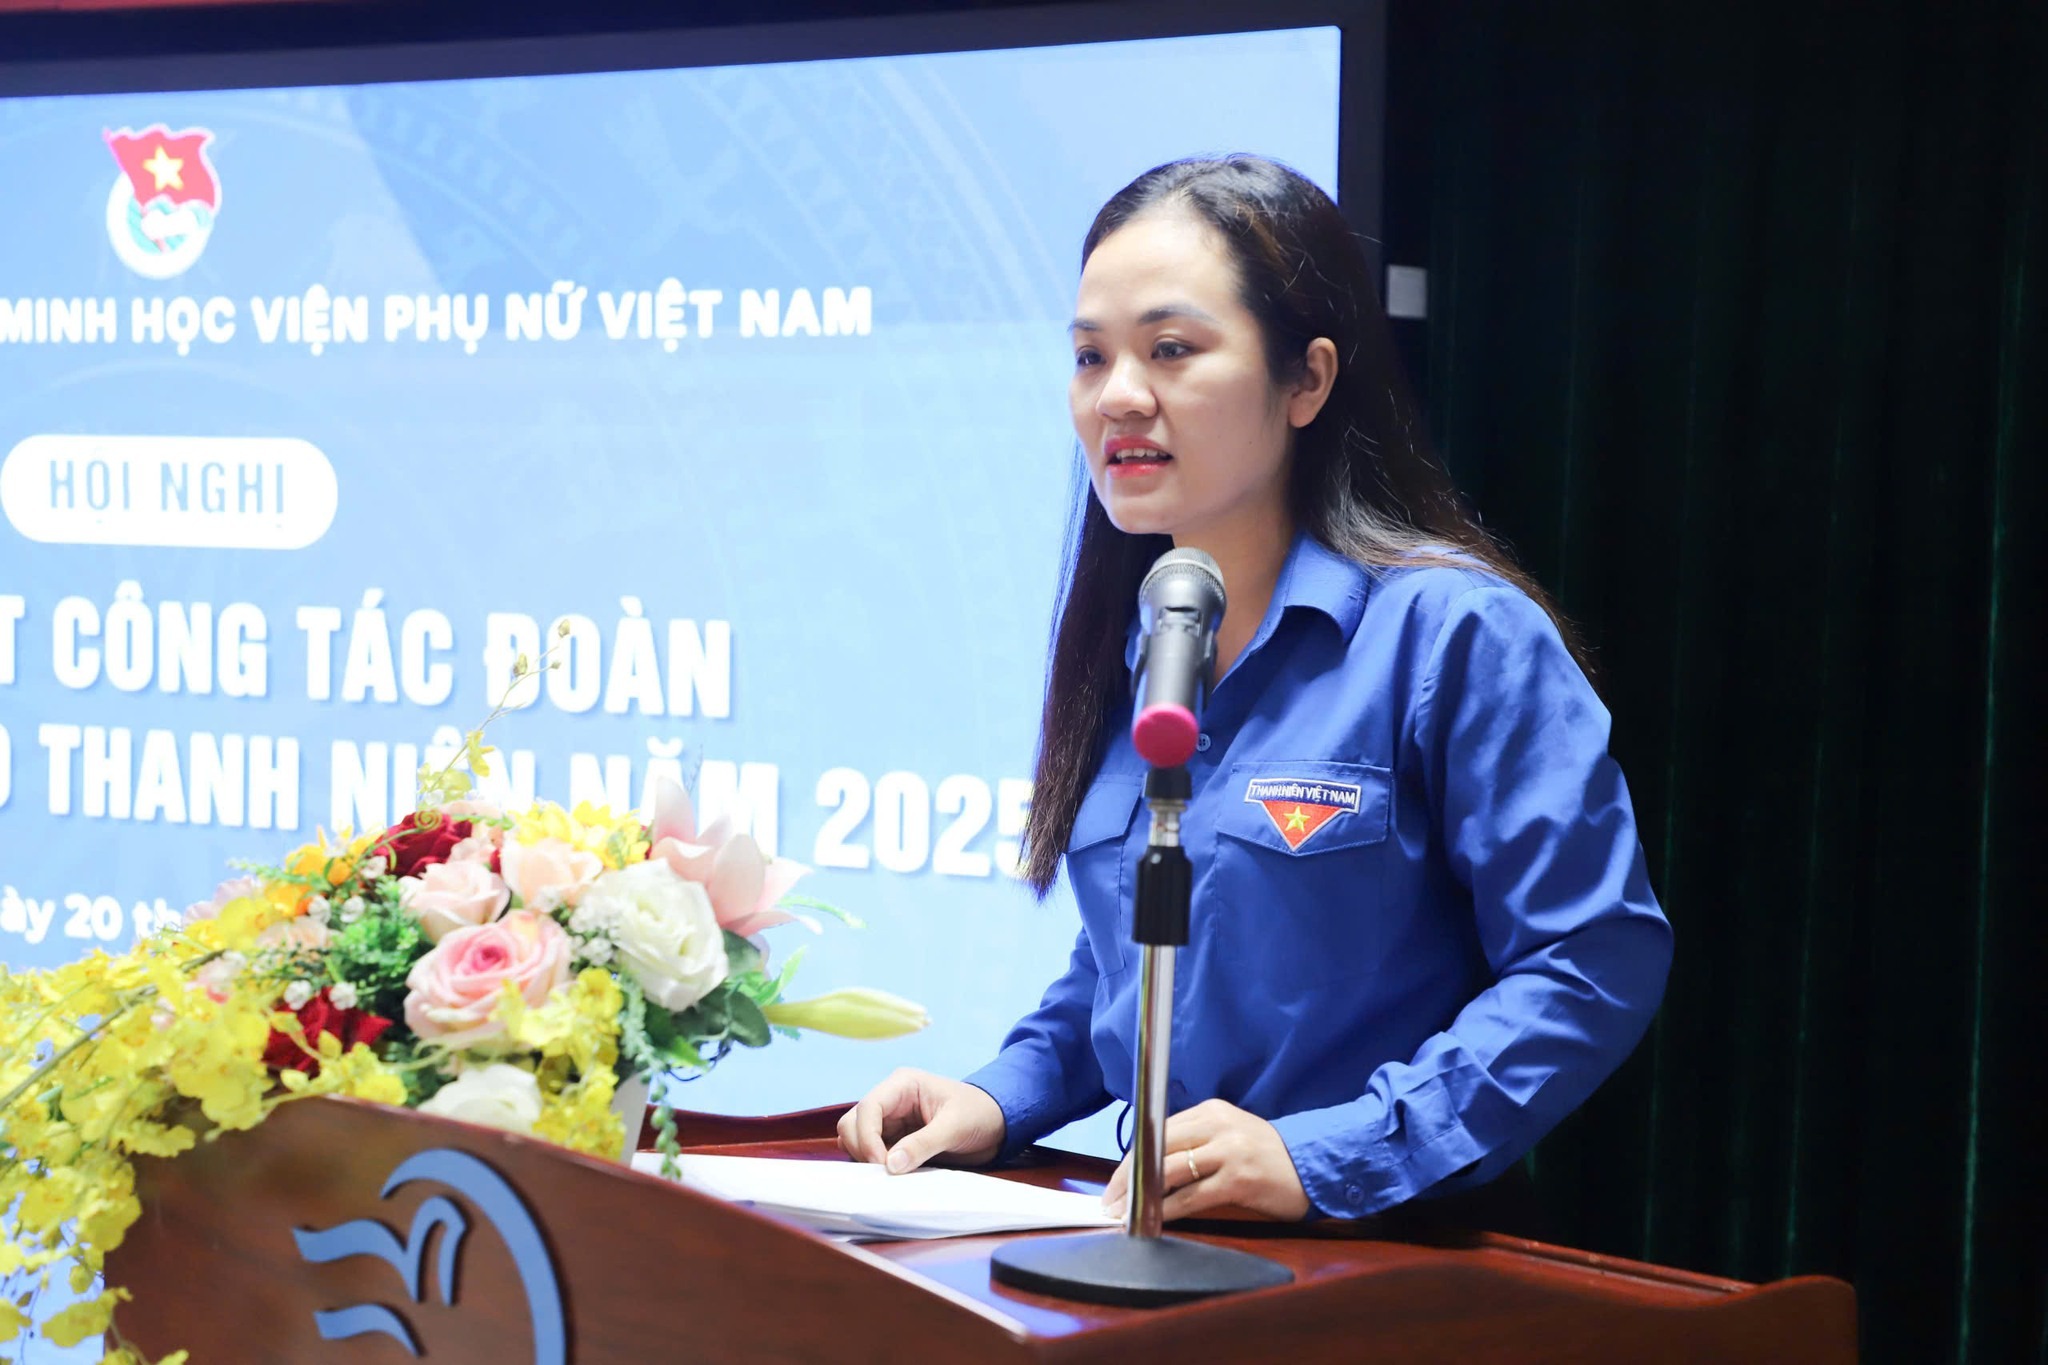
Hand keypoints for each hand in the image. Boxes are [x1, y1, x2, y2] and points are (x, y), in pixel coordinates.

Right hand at [837, 1068, 1006, 1173]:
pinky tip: (891, 1175)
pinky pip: (871, 1151)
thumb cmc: (980, 1114)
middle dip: (862, 1148)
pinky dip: (874, 1164)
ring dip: (865, 1157)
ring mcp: (890, 1119)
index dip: (867, 1138)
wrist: (997, 1124)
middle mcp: (891, 1099)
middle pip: (853, 1122)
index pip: (868, 1108)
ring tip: (890, 1175)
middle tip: (884, 1173)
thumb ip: (923, 1144)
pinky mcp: (894, 1139)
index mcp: (903, 1084)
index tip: (883, 1165)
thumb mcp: (955, 1127)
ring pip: (856, 1137)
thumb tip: (890, 1165)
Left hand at [1101, 1099, 1310, 1221]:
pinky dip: (1168, 1209)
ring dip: (1141, 1194)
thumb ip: (1196, 1142)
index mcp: (1212, 1111)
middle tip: (1110, 1200)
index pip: (1159, 1130)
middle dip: (1127, 1175)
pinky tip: (1154, 1220)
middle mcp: (1218, 1125)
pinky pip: (1192, 1196)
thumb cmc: (1269, 1156)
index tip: (1115, 1179)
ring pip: (1170, 1170)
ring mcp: (1229, 1150)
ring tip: (1124, 1213)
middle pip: (1157, 1146)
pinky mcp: (1239, 1178)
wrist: (1314, 1167)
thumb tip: (1151, 1167)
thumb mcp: (1231, 1135)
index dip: (1133, 1156)